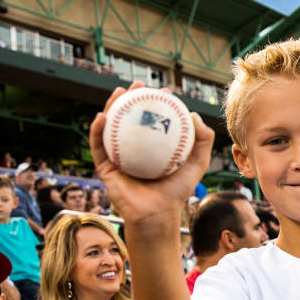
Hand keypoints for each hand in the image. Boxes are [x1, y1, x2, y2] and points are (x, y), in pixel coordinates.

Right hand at [88, 83, 214, 225]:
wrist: (157, 214)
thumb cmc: (178, 191)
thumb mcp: (197, 163)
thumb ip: (203, 140)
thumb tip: (192, 114)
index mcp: (153, 146)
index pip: (153, 118)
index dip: (157, 101)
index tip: (164, 91)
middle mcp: (134, 148)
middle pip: (130, 117)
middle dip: (132, 97)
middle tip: (139, 86)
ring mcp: (118, 156)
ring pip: (111, 126)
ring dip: (111, 105)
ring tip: (119, 92)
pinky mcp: (105, 166)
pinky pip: (98, 146)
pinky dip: (97, 130)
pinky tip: (102, 116)